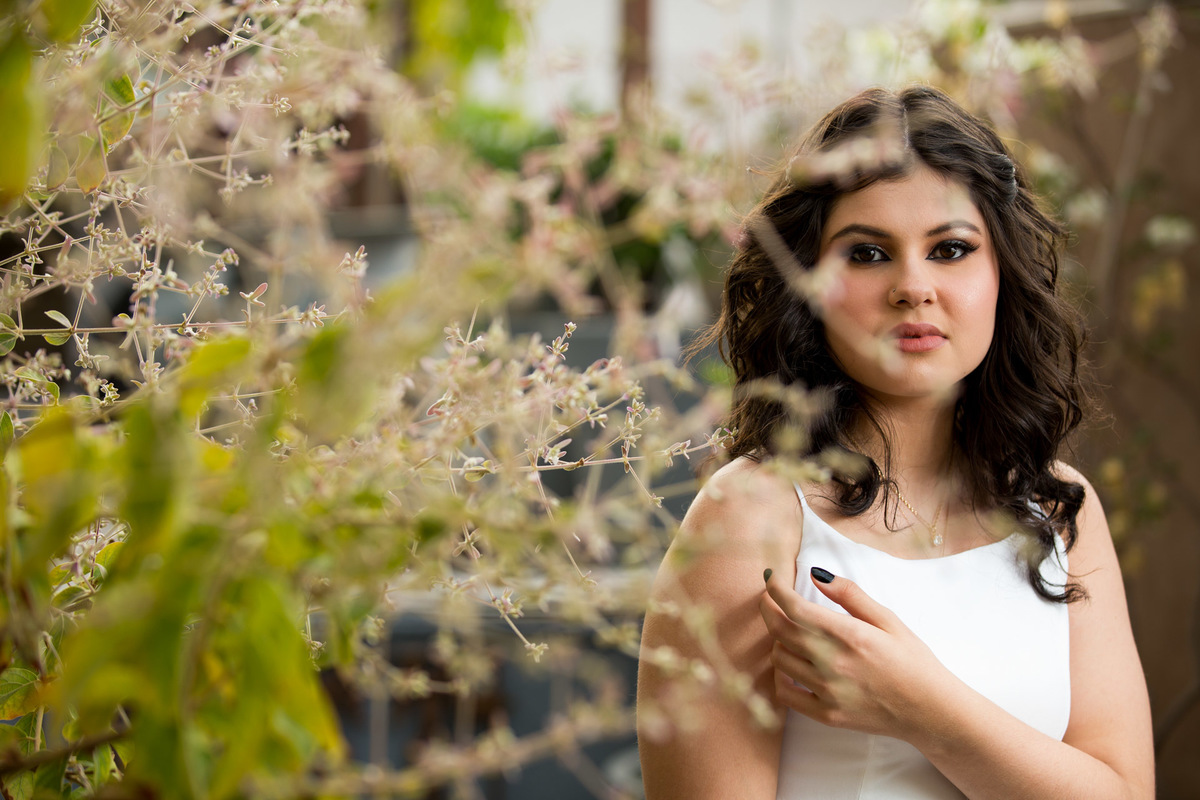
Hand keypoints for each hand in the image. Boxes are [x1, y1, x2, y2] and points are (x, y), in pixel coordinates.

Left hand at [759, 567, 949, 740]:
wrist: (931, 710)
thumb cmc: (913, 661)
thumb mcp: (888, 619)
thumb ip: (850, 594)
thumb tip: (815, 574)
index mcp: (850, 635)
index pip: (795, 607)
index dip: (775, 588)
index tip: (770, 577)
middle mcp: (834, 663)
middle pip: (780, 630)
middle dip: (767, 607)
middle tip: (769, 598)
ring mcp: (828, 692)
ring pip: (779, 659)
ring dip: (777, 640)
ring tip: (790, 631)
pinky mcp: (826, 715)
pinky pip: (785, 694)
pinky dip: (779, 676)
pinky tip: (789, 665)